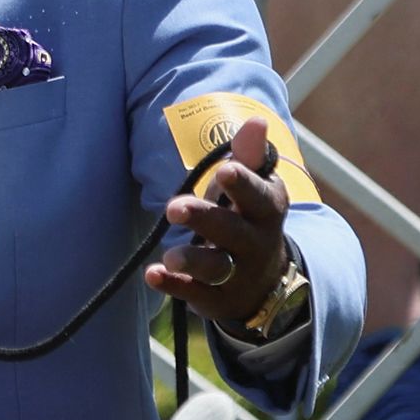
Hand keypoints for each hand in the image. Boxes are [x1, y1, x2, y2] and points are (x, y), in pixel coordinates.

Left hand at [143, 132, 291, 324]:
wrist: (264, 280)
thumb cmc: (246, 216)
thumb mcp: (252, 187)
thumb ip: (249, 156)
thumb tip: (257, 120)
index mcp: (267, 210)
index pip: (259, 196)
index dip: (243, 184)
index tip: (224, 170)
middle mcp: (255, 244)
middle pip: (232, 232)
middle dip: (205, 219)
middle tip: (174, 208)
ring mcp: (237, 274)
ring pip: (217, 269)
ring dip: (193, 260)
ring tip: (169, 256)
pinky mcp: (216, 299)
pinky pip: (195, 294)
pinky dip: (173, 286)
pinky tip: (152, 274)